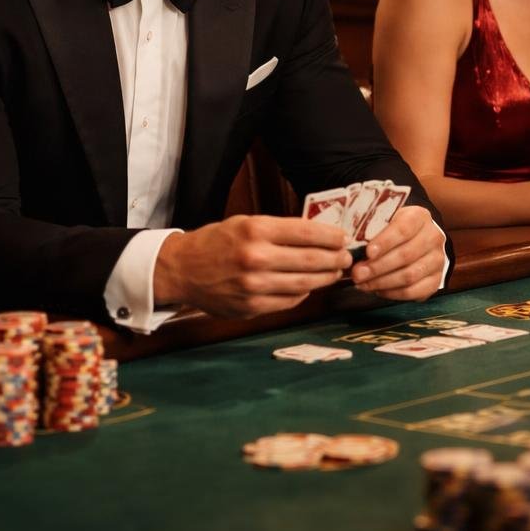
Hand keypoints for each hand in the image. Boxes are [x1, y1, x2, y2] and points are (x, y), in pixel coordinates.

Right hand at [154, 215, 350, 319]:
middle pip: (311, 259)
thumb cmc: (216, 242)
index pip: (306, 232)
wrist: (182, 269)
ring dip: (325, 278)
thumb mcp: (245, 223)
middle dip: (335, 259)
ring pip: (304, 283)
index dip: (331, 236)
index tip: (343, 237)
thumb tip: (318, 236)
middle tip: (347, 257)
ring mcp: (254, 286)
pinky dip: (303, 293)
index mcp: (255, 230)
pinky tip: (308, 285)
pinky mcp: (252, 307)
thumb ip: (279, 230)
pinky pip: (289, 301)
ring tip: (334, 272)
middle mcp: (255, 258)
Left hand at [352, 206, 445, 301]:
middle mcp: (433, 237)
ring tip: (363, 284)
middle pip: (405, 255)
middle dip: (377, 267)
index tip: (368, 252)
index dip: (385, 242)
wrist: (417, 239)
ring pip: (409, 275)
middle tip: (357, 274)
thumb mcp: (385, 221)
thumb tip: (352, 250)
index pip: (403, 229)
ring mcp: (437, 260)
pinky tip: (378, 290)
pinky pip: (414, 291)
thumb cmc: (394, 229)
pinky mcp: (436, 280)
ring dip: (382, 282)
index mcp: (419, 217)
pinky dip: (393, 293)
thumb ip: (371, 231)